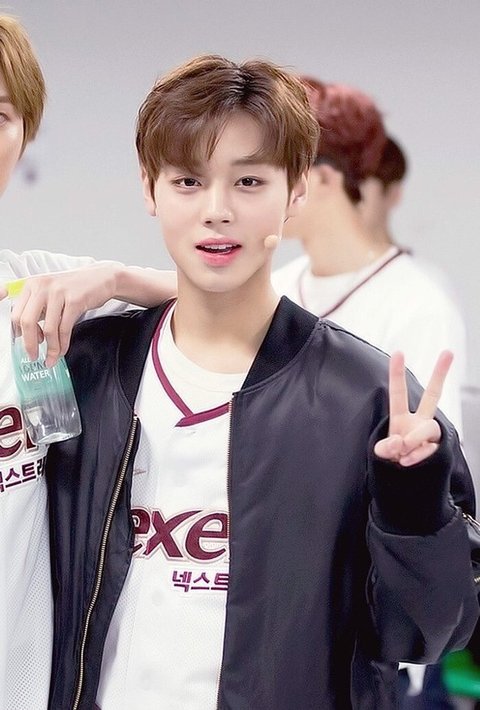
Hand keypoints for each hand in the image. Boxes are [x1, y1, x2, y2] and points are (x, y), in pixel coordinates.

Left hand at [8, 264, 119, 365]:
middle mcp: (42, 287)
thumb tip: (26, 334)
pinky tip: (62, 350)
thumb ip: (37, 309)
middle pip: (27, 321)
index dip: (18, 332)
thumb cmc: (75, 288)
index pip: (16, 313)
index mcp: (32, 285)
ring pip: (48, 329)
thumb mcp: (50, 293)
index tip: (22, 344)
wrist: (101, 279)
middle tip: (33, 356)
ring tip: (52, 357)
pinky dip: (63, 344)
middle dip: (30, 344)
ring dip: (50, 348)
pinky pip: (64, 329)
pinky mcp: (74, 301)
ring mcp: (58, 293)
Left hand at [374, 350, 452, 466]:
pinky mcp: (436, 449)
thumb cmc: (392, 460)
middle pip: (433, 395)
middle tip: (449, 351)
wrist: (405, 483)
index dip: (397, 374)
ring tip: (402, 451)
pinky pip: (429, 449)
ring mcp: (429, 435)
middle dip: (440, 374)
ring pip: (429, 428)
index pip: (398, 393)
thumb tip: (400, 441)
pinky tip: (407, 462)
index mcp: (401, 418)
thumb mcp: (382, 453)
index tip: (399, 352)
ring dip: (414, 439)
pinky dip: (416, 456)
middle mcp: (418, 422)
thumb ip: (387, 447)